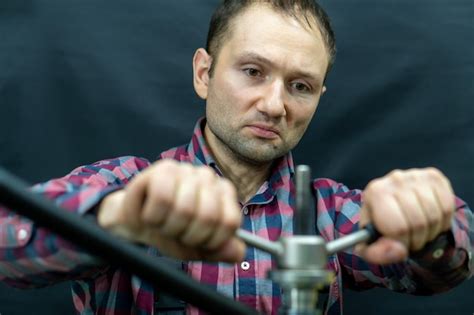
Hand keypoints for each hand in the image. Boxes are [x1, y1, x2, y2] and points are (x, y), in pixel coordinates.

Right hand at [97, 159, 244, 262]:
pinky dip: (153, 215)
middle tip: (176, 233)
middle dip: (187, 235)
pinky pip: (162, 197)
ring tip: (161, 224)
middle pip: (207, 216)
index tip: (197, 243)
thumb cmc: (170, 232)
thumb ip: (219, 250)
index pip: (229, 222)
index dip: (211, 241)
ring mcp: (188, 170)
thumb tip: (239, 253)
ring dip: (168, 226)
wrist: (137, 224)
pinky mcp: (165, 168)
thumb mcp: (196, 248)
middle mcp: (209, 178)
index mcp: (224, 195)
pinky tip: (150, 213)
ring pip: (184, 208)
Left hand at [356, 168, 454, 264]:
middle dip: (417, 240)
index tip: (399, 243)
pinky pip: (447, 207)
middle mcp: (395, 179)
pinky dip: (443, 221)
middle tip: (411, 239)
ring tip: (419, 231)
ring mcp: (416, 176)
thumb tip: (399, 250)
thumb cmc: (380, 225)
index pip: (398, 228)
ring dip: (431, 233)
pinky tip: (430, 220)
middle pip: (418, 223)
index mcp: (375, 193)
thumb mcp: (369, 243)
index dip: (402, 243)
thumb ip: (376, 254)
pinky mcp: (434, 177)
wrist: (392, 205)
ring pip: (435, 216)